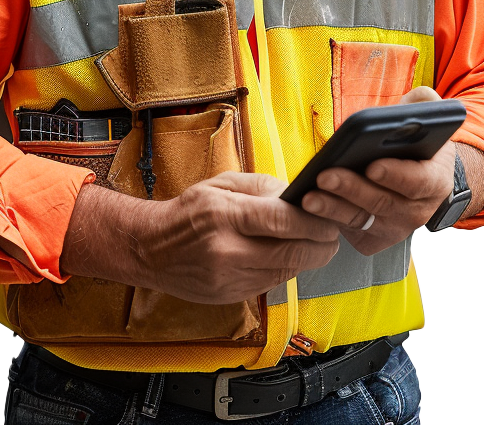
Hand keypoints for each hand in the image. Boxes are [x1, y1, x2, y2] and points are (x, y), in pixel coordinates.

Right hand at [61, 171, 339, 303]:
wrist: (150, 249)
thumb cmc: (187, 211)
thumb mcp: (222, 185)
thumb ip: (261, 187)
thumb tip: (297, 195)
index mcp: (225, 216)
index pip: (282, 221)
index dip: (314, 221)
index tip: (330, 216)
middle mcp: (227, 251)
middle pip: (291, 252)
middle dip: (321, 244)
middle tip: (332, 233)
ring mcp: (228, 279)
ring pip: (286, 271)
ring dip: (307, 258)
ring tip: (317, 243)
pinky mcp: (230, 297)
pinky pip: (271, 283)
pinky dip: (286, 269)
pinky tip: (289, 256)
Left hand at [300, 87, 455, 255]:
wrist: (419, 185)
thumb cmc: (417, 151)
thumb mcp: (430, 125)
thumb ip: (425, 107)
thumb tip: (420, 99)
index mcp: (435, 181)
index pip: (417, 181)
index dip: (395, 174)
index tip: (373, 165)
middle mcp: (417, 211)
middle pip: (381, 202)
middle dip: (351, 188)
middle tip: (326, 176)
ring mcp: (394, 228)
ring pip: (361, 219)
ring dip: (332, 208)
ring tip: (309, 196)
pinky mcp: (373, 239)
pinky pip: (348, 230)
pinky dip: (328, 220)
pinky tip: (310, 208)